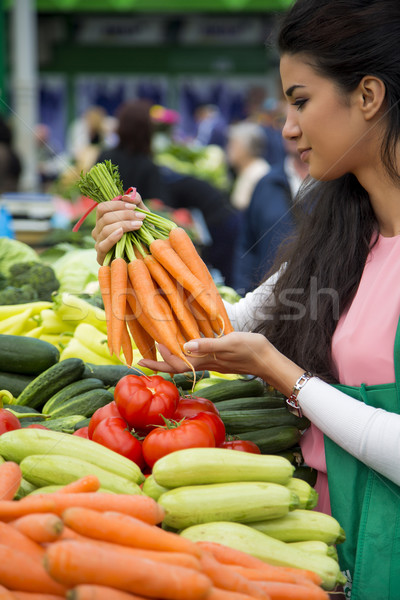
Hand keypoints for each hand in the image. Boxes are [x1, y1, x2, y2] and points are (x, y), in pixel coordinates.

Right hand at [92, 189, 147, 264]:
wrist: (146, 258)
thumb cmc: (143, 236)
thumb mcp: (142, 216)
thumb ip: (137, 202)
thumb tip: (127, 195)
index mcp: (104, 220)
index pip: (102, 207)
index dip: (117, 205)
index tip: (134, 207)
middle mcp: (98, 231)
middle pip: (104, 217)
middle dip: (124, 214)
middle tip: (141, 217)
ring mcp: (98, 244)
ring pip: (105, 228)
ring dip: (123, 224)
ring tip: (138, 225)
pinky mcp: (101, 257)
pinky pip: (103, 244)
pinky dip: (112, 237)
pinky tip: (122, 233)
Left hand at [138, 332, 275, 380]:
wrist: (269, 360)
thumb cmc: (251, 350)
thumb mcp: (229, 343)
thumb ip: (208, 345)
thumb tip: (185, 346)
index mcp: (205, 360)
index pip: (176, 364)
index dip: (160, 360)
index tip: (147, 353)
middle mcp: (206, 363)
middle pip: (177, 366)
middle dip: (160, 363)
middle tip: (143, 359)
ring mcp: (213, 361)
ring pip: (186, 361)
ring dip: (172, 357)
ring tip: (160, 349)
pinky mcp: (219, 357)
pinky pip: (197, 356)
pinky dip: (186, 352)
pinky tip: (186, 344)